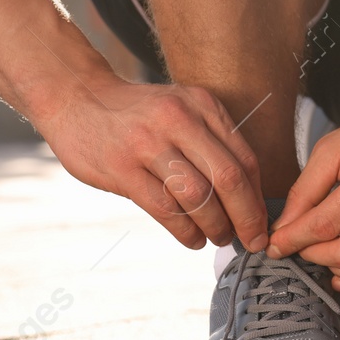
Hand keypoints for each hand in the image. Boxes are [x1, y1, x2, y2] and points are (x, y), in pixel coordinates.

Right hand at [40, 76, 266, 252]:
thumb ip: (211, 141)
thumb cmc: (137, 113)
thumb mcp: (180, 108)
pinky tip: (192, 239)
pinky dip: (185, 231)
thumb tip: (246, 196)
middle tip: (252, 241)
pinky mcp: (122, 168)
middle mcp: (179, 119)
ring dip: (215, 226)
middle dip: (246, 218)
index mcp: (201, 105)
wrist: (76, 97)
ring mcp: (148, 143)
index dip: (257, 198)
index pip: (244, 158)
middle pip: (228, 178)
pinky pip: (164, 208)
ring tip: (218, 238)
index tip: (262, 223)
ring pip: (198, 197)